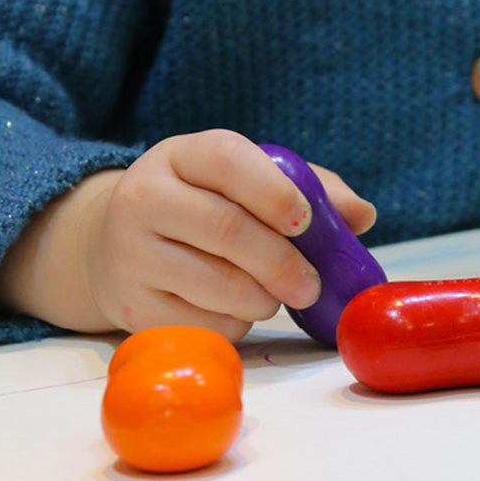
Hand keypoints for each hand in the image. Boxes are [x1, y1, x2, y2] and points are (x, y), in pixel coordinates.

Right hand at [0, 130, 375, 341]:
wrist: (116, 247)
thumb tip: (363, 215)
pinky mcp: (130, 308)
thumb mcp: (242, 185)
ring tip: (272, 296)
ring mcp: (130, 255)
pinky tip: (234, 310)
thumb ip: (306, 190)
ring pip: (216, 284)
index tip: (306, 223)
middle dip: (282, 262)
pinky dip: (235, 324)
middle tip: (312, 286)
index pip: (226, 160)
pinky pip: (202, 324)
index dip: (274, 192)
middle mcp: (143, 198)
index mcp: (178, 156)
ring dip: (263, 299)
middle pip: (225, 228)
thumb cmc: (201, 210)